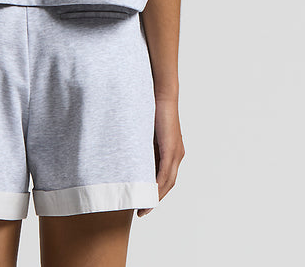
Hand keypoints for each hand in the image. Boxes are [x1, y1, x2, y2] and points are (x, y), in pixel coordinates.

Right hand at [136, 97, 184, 216]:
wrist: (161, 94)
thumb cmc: (152, 109)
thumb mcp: (145, 132)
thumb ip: (141, 145)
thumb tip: (127, 154)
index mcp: (171, 151)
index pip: (165, 178)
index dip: (155, 192)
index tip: (142, 203)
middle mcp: (177, 154)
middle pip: (168, 184)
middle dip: (155, 199)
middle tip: (141, 212)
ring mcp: (176, 152)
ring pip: (168, 181)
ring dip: (156, 195)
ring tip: (143, 207)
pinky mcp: (172, 148)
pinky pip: (166, 172)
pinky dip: (158, 184)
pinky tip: (150, 193)